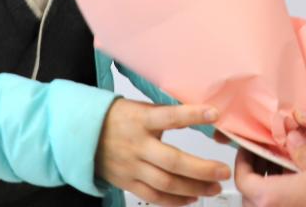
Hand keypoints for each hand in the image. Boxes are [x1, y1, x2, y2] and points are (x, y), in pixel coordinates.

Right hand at [94, 98, 230, 205]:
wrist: (82, 135)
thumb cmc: (118, 118)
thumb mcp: (141, 108)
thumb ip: (167, 113)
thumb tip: (199, 114)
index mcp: (142, 120)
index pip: (170, 116)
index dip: (193, 115)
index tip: (215, 114)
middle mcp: (137, 145)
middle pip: (173, 161)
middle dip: (201, 169)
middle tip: (223, 171)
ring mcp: (132, 167)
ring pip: (166, 183)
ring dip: (194, 188)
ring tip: (214, 187)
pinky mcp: (128, 183)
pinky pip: (153, 196)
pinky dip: (174, 201)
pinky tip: (192, 198)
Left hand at [234, 130, 305, 206]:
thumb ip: (299, 150)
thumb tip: (292, 141)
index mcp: (272, 198)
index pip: (243, 180)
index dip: (243, 161)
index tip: (249, 148)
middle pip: (255, 196)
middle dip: (258, 174)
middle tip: (265, 155)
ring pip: (272, 202)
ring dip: (275, 184)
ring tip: (286, 163)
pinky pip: (290, 205)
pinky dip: (290, 193)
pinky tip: (302, 178)